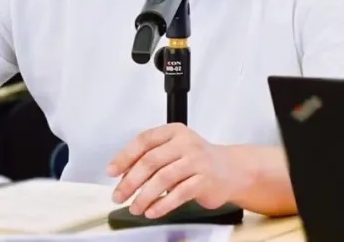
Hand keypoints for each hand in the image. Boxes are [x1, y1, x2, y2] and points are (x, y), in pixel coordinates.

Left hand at [107, 123, 244, 218]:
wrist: (231, 170)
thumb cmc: (198, 160)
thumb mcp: (174, 150)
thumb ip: (151, 158)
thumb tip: (123, 175)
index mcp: (173, 132)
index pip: (144, 140)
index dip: (125, 156)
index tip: (111, 172)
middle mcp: (185, 143)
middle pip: (151, 161)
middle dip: (130, 181)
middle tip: (119, 195)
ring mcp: (197, 161)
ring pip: (163, 178)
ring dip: (144, 196)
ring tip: (135, 207)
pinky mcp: (205, 180)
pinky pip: (179, 193)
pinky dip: (163, 204)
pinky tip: (152, 211)